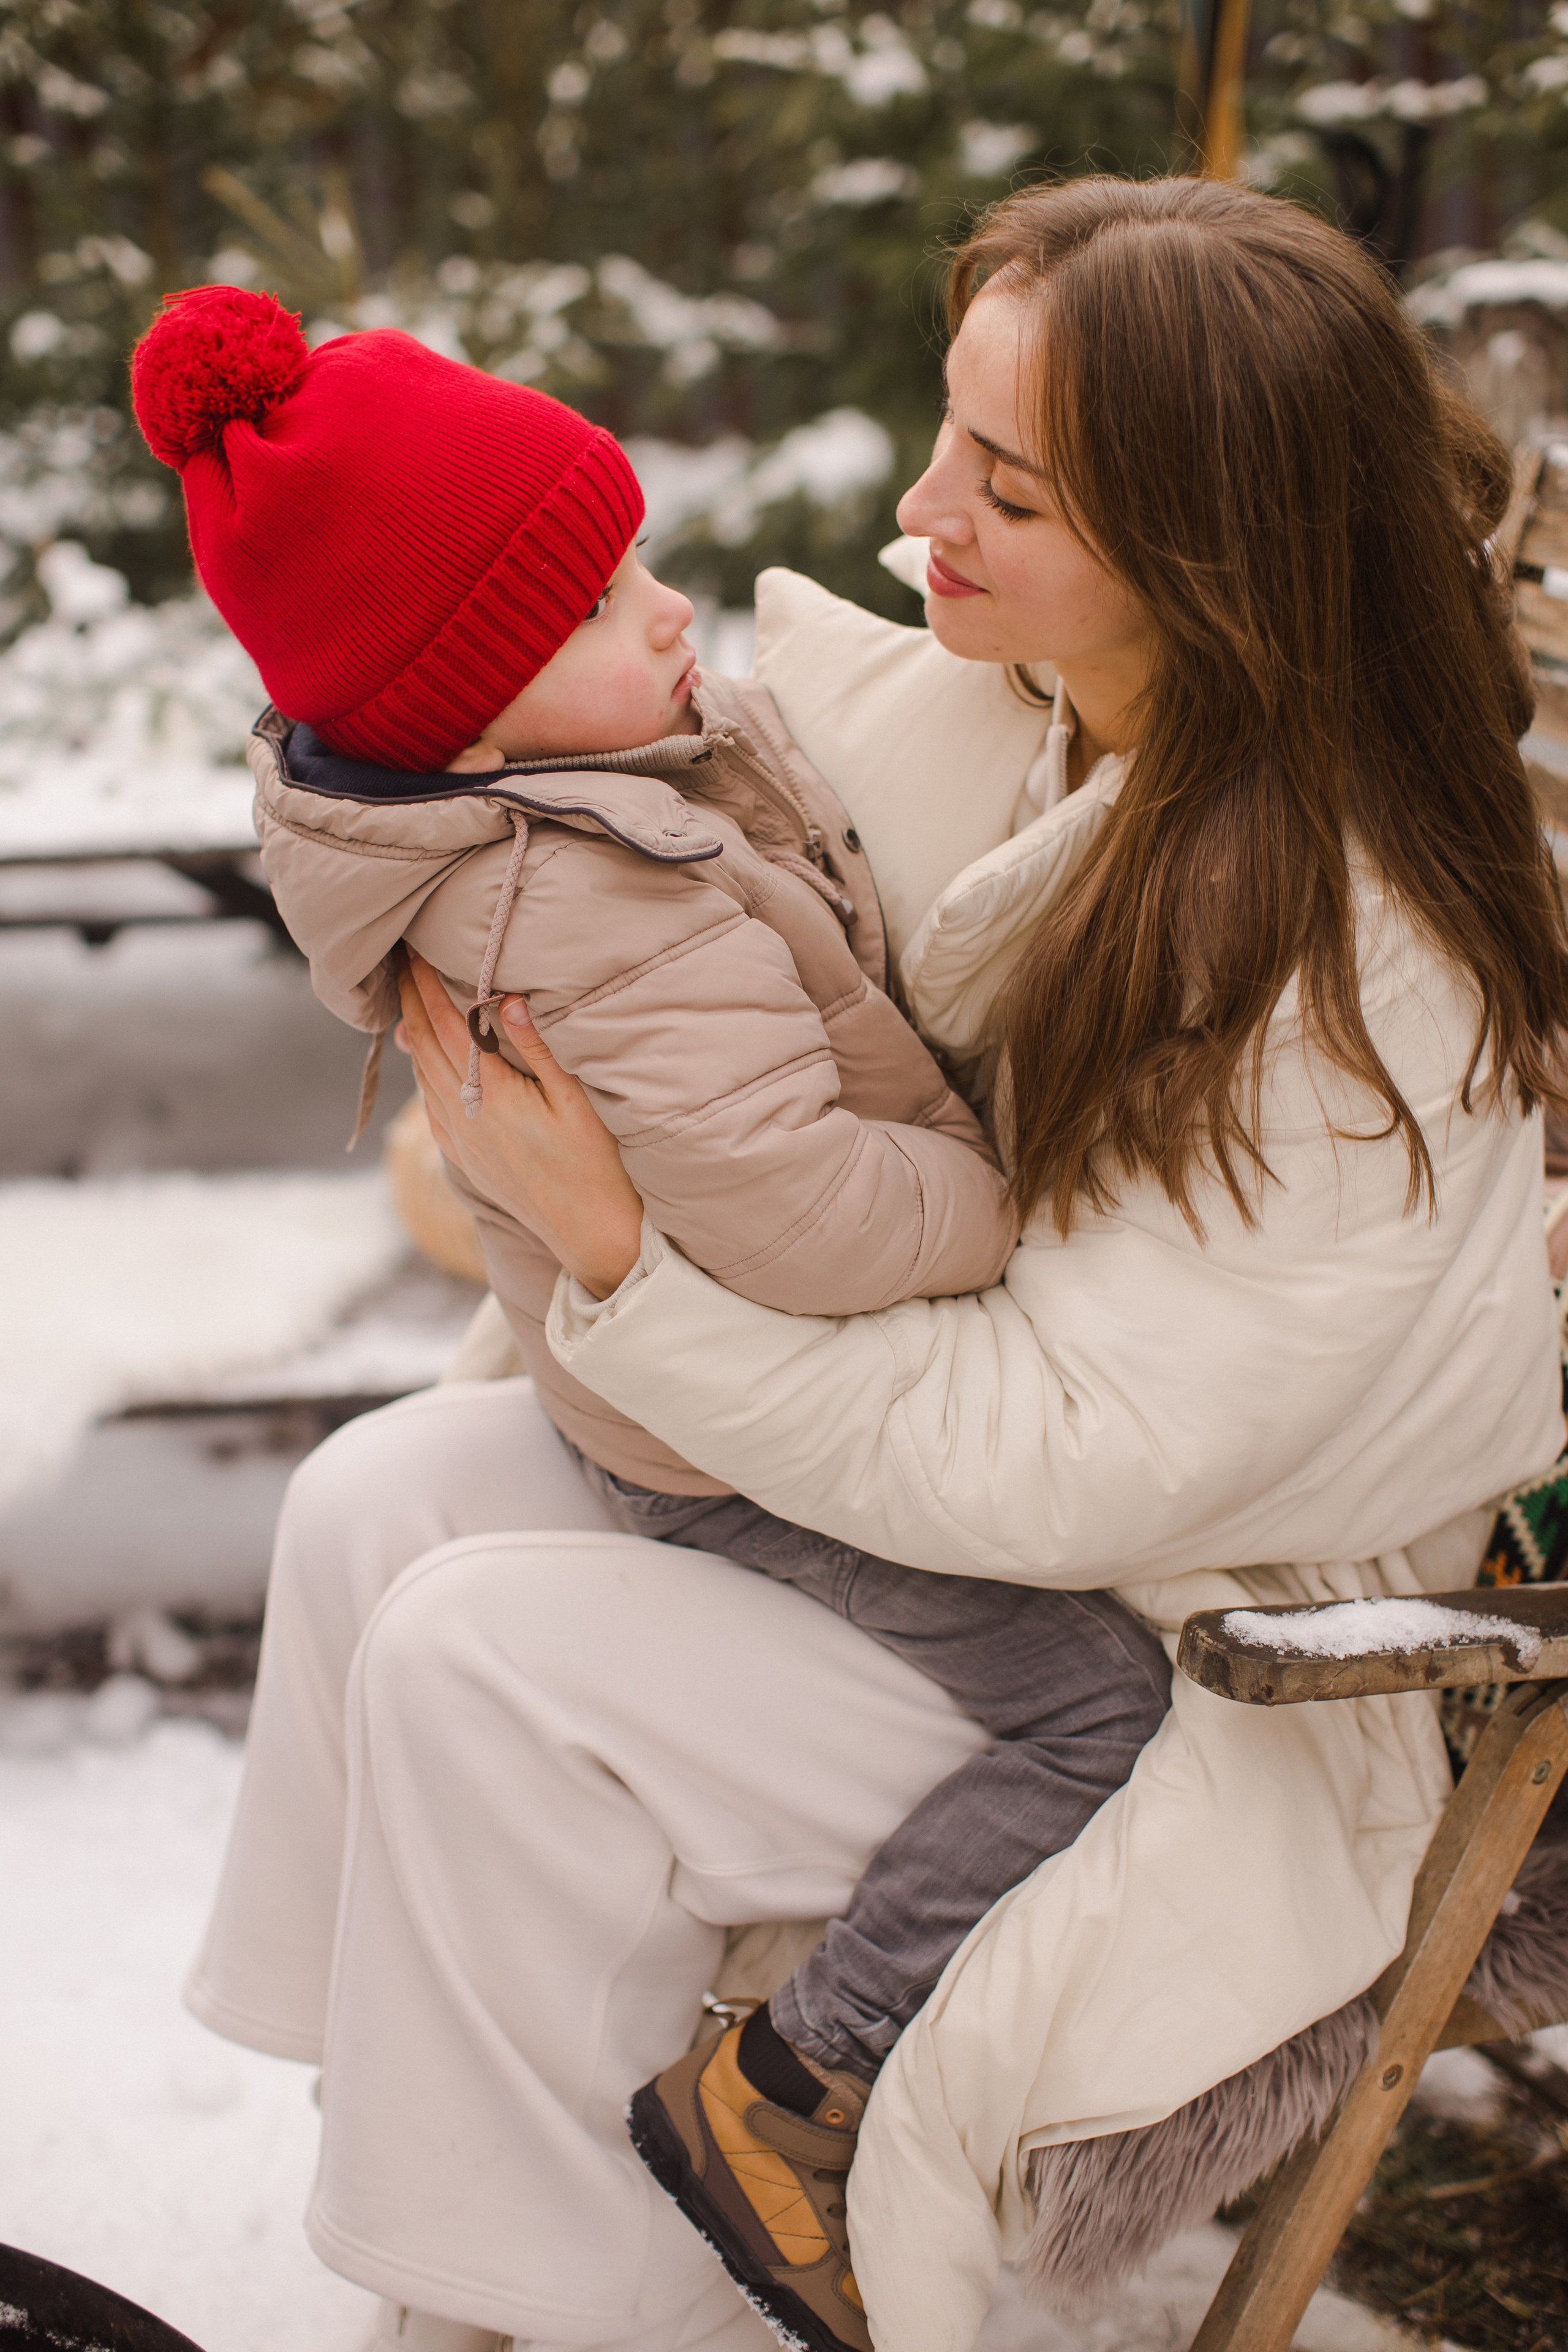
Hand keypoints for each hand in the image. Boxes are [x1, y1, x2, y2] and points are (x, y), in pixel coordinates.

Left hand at [395, 952, 645, 1300]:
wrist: (591, 1234)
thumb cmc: (597, 1164)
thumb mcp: (577, 1100)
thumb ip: (539, 1047)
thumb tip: (504, 999)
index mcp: (490, 1095)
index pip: (445, 1024)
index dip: (426, 984)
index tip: (414, 950)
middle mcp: (464, 1116)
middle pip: (423, 1043)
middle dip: (409, 998)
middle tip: (398, 960)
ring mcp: (460, 1140)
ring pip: (422, 1072)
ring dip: (412, 1031)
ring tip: (405, 997)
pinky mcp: (464, 1157)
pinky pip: (429, 1103)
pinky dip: (422, 1069)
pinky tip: (422, 1056)